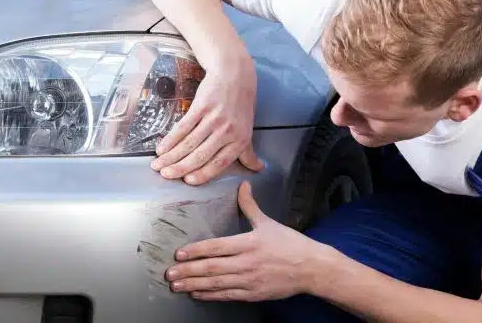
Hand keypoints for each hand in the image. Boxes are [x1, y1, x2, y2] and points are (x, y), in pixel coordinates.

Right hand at [150, 57, 263, 185]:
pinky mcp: (201, 107)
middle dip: (180, 168)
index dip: (202, 175)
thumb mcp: (247, 129)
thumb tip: (258, 169)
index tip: (188, 181)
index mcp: (239, 141)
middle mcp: (227, 132)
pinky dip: (170, 139)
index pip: (219, 164)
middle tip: (165, 175)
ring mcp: (214, 119)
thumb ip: (248, 152)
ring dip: (171, 156)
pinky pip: (183, 127)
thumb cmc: (241, 104)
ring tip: (158, 164)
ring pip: (189, 143)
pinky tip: (162, 148)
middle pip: (200, 156)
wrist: (235, 75)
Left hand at [164, 181, 326, 301]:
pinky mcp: (254, 293)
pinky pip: (227, 295)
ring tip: (176, 285)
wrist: (311, 268)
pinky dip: (210, 295)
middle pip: (211, 268)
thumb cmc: (291, 244)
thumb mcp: (269, 222)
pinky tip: (197, 294)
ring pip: (216, 284)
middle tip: (169, 273)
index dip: (195, 251)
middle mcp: (246, 263)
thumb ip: (250, 206)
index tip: (179, 254)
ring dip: (194, 284)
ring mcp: (249, 280)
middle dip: (188, 271)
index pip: (216, 247)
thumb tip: (242, 185)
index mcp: (248, 243)